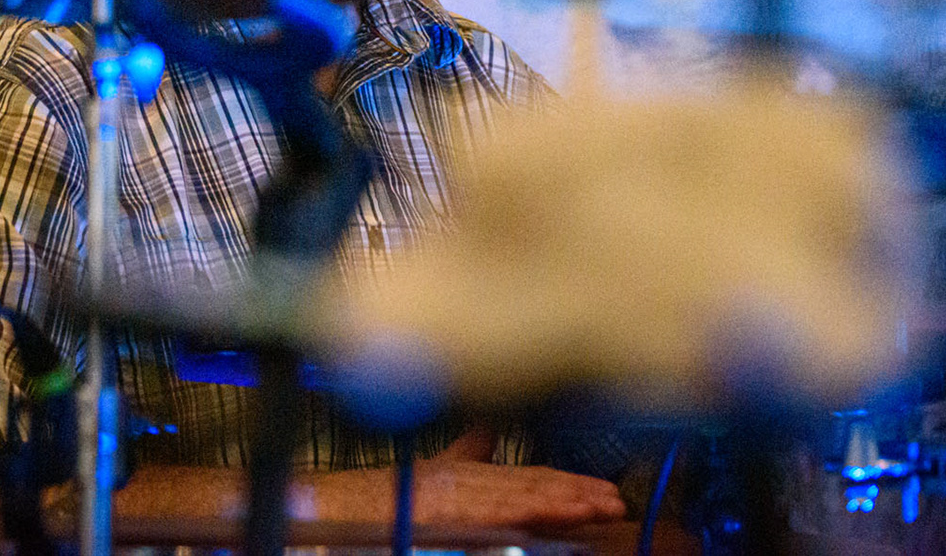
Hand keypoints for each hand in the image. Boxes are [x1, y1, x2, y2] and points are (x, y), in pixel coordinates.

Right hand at [309, 425, 625, 529]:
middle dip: (575, 492)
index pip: (526, 475)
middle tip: (616, 501)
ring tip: (601, 509)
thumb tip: (487, 431)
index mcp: (466, 472)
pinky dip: (528, 511)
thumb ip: (463, 450)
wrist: (329, 506)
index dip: (567, 482)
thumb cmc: (378, 498)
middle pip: (530, 483)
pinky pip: (493, 512)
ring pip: (519, 495)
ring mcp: (455, 493)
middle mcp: (464, 478)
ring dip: (563, 501)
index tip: (604, 491)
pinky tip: (556, 515)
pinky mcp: (444, 509)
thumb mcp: (430, 469)